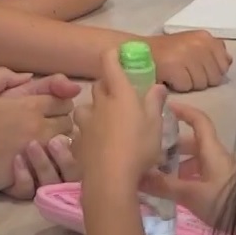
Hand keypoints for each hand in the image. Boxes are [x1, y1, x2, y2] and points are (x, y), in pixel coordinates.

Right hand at [0, 67, 73, 194]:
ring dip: (58, 143)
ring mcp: (36, 155)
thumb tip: (28, 77)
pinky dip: (49, 165)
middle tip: (46, 124)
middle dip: (61, 121)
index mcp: (29, 107)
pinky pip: (53, 169)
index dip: (59, 101)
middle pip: (69, 123)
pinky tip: (36, 162)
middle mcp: (38, 129)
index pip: (65, 100)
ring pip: (65, 147)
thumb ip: (4, 76)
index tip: (48, 105)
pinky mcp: (31, 175)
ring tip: (43, 143)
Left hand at [74, 47, 169, 190]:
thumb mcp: (155, 125)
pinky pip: (82, 129)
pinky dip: (89, 131)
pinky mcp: (77, 140)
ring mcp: (85, 122)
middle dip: (108, 85)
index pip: (109, 62)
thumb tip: (158, 86)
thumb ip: (155, 103)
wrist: (109, 179)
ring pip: (86, 107)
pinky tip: (98, 143)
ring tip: (106, 121)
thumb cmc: (138, 148)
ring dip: (95, 109)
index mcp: (120, 94)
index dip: (113, 55)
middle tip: (121, 95)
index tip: (120, 55)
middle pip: (99, 85)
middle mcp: (99, 103)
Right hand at [141, 102, 235, 229]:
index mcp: (211, 150)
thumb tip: (137, 176)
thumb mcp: (192, 194)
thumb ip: (165, 186)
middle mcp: (217, 157)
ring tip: (159, 178)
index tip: (165, 107)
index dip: (183, 111)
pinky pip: (201, 176)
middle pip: (194, 143)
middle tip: (152, 155)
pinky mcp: (223, 188)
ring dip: (179, 166)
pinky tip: (176, 194)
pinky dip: (187, 180)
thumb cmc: (225, 201)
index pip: (199, 121)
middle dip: (173, 147)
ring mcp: (222, 173)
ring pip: (197, 161)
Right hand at [147, 29, 231, 91]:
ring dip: (189, 83)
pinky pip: (186, 87)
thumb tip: (229, 62)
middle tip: (185, 71)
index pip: (224, 64)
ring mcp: (187, 55)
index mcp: (206, 37)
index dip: (212, 71)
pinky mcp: (175, 67)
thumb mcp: (194, 45)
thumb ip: (213, 52)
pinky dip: (177, 86)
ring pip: (201, 84)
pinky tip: (169, 77)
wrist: (138, 51)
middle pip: (214, 77)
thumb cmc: (168, 51)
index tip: (197, 67)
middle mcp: (199, 44)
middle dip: (201, 79)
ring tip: (177, 74)